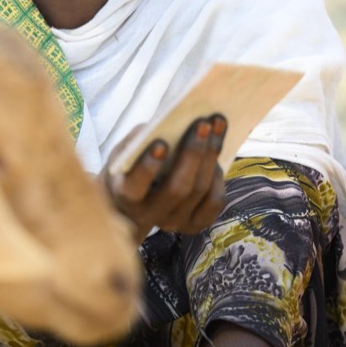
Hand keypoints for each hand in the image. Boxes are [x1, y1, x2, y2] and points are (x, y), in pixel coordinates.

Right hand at [105, 115, 226, 242]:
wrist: (137, 198)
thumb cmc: (132, 165)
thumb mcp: (127, 149)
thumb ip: (140, 138)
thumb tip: (168, 121)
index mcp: (126, 196)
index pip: (134, 187)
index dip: (147, 167)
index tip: (161, 143)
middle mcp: (149, 215)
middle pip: (177, 188)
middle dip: (193, 153)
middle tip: (203, 123)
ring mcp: (174, 223)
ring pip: (198, 190)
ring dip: (211, 156)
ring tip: (217, 126)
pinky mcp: (194, 225)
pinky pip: (214, 202)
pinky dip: (218, 177)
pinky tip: (217, 158)